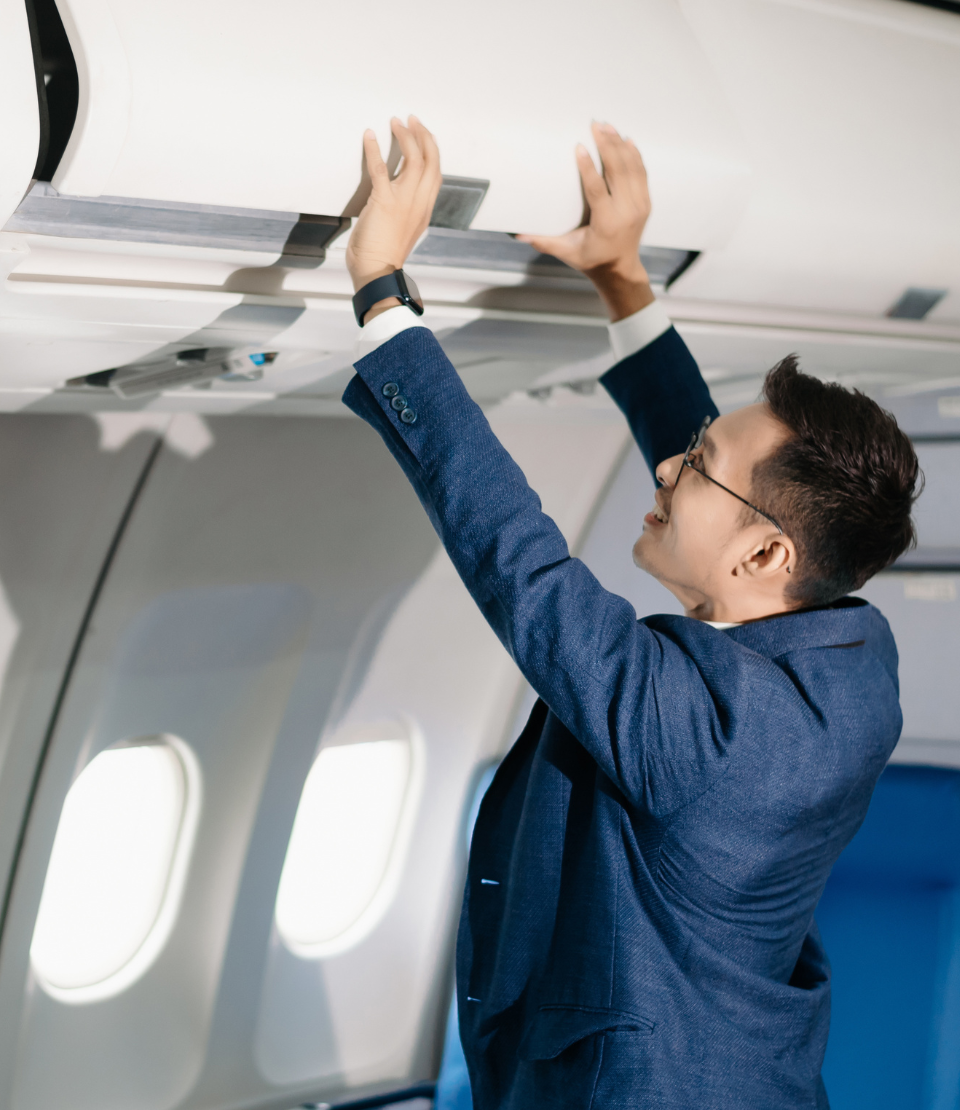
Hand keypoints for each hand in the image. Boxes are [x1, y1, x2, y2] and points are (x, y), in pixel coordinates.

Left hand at [346, 116, 441, 318]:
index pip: (436, 172)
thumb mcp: (403, 230)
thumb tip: (397, 195)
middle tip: (411, 120)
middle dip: (422, 135)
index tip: (423, 134)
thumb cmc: (385, 255)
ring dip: (405, 136)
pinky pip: (381, 168)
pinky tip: (369, 135)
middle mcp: (419, 202)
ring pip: (413, 159)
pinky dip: (374, 148)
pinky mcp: (384, 201)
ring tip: (395, 122)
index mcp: (425, 209)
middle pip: (430, 159)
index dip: (431, 149)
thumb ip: (405, 210)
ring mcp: (404, 201)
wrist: (377, 272)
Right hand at [518, 123, 653, 321]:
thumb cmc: (591, 260)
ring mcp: (639, 206)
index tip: (580, 146)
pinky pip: (642, 173)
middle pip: (618, 171)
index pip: (598, 189)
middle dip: (607, 145)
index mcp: (607, 223)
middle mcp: (626, 212)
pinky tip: (626, 140)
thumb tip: (518, 234)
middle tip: (596, 125)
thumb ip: (544, 242)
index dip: (588, 167)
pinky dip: (635, 155)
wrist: (620, 270)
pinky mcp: (645, 202)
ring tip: (608, 127)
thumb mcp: (566, 253)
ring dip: (620, 145)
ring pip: (632, 168)